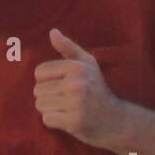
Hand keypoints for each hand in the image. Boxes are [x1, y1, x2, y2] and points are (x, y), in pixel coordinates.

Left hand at [34, 29, 123, 147]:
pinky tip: (68, 120)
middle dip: (48, 97)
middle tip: (67, 100)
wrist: (116, 120)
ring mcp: (76, 103)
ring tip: (67, 109)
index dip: (47, 80)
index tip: (62, 85)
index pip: (39, 72)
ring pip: (40, 105)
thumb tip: (52, 32)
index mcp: (77, 67)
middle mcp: (76, 83)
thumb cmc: (97, 89)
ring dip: (50, 109)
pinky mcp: (75, 121)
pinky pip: (47, 119)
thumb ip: (68, 47)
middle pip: (38, 90)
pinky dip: (54, 122)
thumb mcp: (87, 64)